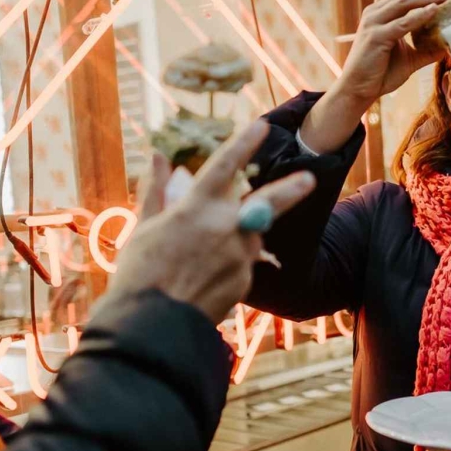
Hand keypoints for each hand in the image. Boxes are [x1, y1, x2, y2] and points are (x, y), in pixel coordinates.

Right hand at [108, 120, 316, 323]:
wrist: (154, 326)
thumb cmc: (139, 273)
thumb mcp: (143, 228)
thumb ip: (156, 190)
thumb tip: (158, 157)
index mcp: (197, 207)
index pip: (225, 166)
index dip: (242, 143)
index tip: (259, 125)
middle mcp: (226, 227)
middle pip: (268, 200)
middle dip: (292, 188)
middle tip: (311, 177)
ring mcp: (240, 255)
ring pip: (249, 235)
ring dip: (237, 236)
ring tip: (198, 256)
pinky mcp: (245, 280)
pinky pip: (241, 263)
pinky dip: (227, 264)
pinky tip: (201, 278)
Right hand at [333, 0, 450, 110]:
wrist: (358, 90)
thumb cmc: (380, 73)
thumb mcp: (409, 58)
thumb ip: (427, 50)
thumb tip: (450, 46)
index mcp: (378, 12)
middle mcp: (374, 12)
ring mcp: (374, 23)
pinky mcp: (377, 37)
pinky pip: (403, 22)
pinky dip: (421, 15)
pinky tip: (435, 12)